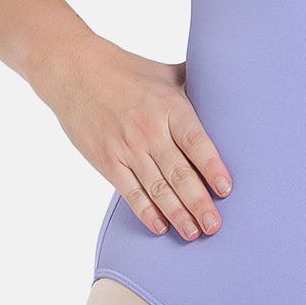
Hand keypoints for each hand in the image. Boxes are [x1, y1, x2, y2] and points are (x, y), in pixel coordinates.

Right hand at [35, 36, 232, 241]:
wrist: (76, 72)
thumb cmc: (128, 71)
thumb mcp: (166, 73)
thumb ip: (197, 84)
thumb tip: (229, 87)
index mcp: (170, 107)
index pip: (197, 142)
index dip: (212, 167)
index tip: (227, 189)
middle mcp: (150, 131)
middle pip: (179, 173)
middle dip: (199, 202)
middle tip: (215, 226)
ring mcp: (127, 148)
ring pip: (157, 188)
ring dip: (177, 214)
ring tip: (194, 233)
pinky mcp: (107, 161)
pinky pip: (130, 191)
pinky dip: (146, 211)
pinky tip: (161, 227)